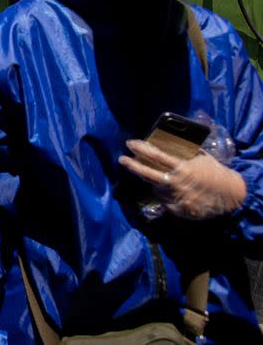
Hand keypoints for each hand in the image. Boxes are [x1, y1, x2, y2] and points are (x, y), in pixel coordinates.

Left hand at [119, 139, 246, 219]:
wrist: (231, 196)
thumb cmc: (216, 173)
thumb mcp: (202, 158)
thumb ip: (186, 154)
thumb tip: (173, 144)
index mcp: (182, 167)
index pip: (156, 156)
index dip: (141, 149)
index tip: (130, 144)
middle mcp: (175, 182)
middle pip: (147, 173)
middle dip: (132, 166)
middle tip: (122, 159)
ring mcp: (174, 197)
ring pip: (154, 187)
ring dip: (151, 181)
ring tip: (154, 175)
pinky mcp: (176, 209)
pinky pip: (164, 199)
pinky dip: (164, 194)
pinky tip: (170, 190)